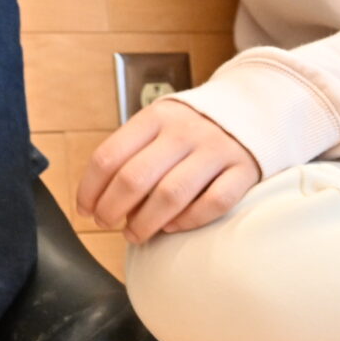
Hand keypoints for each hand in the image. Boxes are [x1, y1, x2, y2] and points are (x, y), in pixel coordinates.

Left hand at [78, 98, 260, 244]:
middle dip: (112, 209)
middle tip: (106, 224)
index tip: (84, 210)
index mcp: (154, 117)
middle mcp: (183, 131)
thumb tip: (100, 200)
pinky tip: (173, 227)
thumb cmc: (193, 127)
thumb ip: (133, 154)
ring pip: (171, 195)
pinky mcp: (244, 170)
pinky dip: (188, 221)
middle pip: (135, 178)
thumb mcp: (159, 125)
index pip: (109, 156)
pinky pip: (213, 203)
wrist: (255, 107)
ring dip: (145, 222)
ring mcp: (216, 150)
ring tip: (134, 234)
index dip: (90, 189)